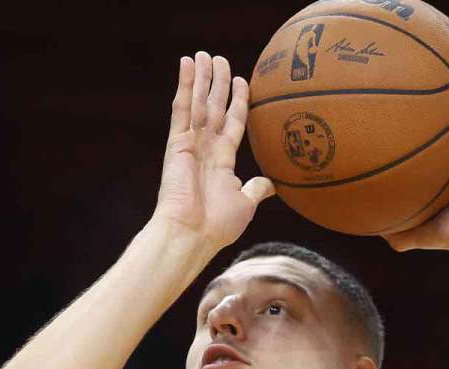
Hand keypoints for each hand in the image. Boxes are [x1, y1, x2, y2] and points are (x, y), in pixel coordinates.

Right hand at [152, 52, 274, 249]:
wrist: (192, 234)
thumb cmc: (218, 225)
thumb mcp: (245, 203)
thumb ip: (256, 189)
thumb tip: (271, 185)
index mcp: (222, 159)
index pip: (232, 122)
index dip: (237, 102)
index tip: (242, 81)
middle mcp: (205, 147)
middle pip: (214, 106)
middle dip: (217, 83)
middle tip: (220, 59)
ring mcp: (190, 143)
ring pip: (198, 101)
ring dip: (202, 77)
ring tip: (205, 54)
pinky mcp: (177, 142)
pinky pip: (182, 107)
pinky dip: (185, 84)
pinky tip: (187, 63)